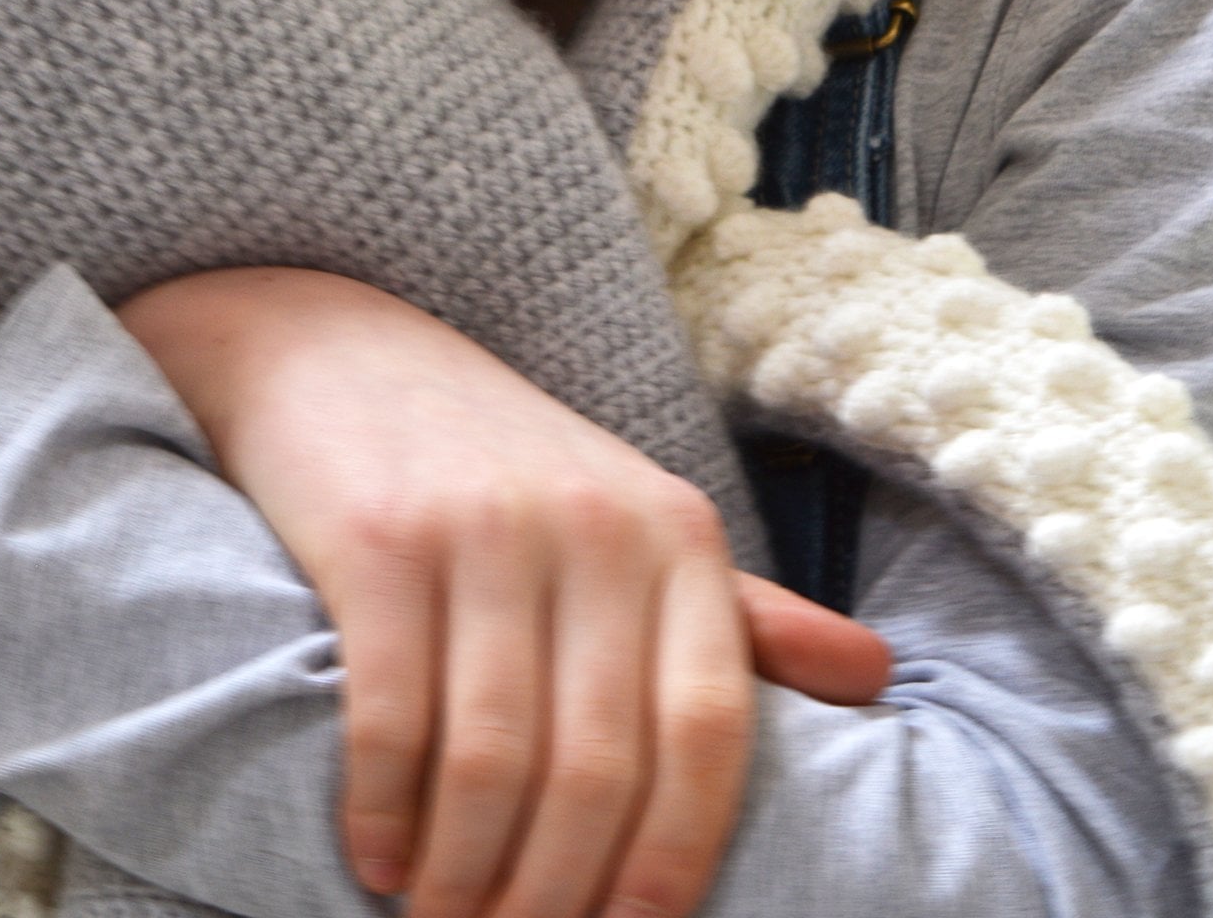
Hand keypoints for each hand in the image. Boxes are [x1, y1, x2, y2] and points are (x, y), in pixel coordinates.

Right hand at [119, 268, 889, 917]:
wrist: (334, 348)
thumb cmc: (495, 459)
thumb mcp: (629, 514)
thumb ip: (740, 612)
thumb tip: (878, 678)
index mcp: (673, 532)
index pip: (707, 733)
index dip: (676, 859)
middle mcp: (590, 526)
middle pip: (598, 769)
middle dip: (555, 894)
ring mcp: (481, 529)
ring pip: (496, 760)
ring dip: (466, 875)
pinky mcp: (377, 539)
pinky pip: (394, 715)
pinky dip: (385, 810)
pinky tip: (377, 854)